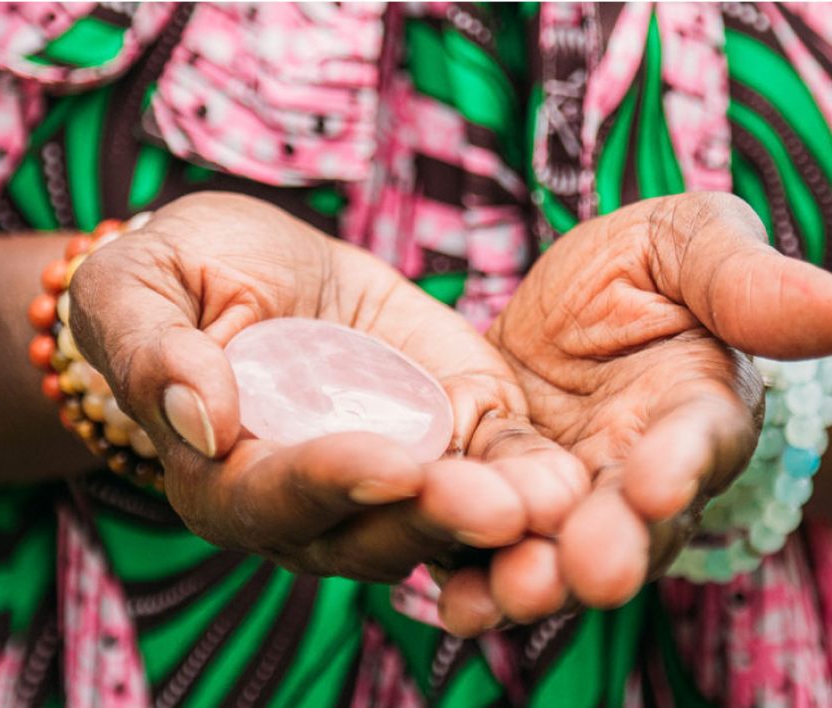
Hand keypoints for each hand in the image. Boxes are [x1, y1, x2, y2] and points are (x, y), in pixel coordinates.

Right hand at [67, 192, 583, 582]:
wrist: (257, 267)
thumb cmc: (179, 276)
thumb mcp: (137, 289)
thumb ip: (151, 353)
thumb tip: (198, 418)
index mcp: (224, 478)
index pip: (274, 498)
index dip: (332, 484)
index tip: (392, 465)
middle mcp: (311, 502)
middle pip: (372, 533)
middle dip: (433, 521)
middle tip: (495, 509)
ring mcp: (388, 473)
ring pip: (442, 520)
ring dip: (497, 521)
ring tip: (549, 503)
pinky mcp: (448, 432)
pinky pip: (490, 468)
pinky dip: (528, 481)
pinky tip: (568, 482)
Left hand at [437, 192, 831, 633]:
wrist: (544, 310)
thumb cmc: (631, 269)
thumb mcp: (682, 246)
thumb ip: (746, 282)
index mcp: (695, 408)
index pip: (698, 441)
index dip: (682, 463)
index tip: (658, 482)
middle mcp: (638, 472)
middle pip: (632, 523)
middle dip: (612, 546)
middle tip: (589, 569)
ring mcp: (570, 498)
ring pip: (560, 551)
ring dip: (536, 578)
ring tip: (504, 592)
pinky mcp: (504, 506)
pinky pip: (492, 548)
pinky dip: (474, 575)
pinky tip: (452, 598)